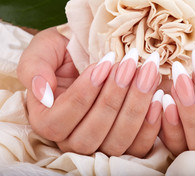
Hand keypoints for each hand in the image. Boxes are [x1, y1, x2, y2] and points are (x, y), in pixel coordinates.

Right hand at [17, 27, 160, 156]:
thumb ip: (34, 69)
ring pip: (117, 141)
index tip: (104, 63)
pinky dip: (151, 124)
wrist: (90, 52)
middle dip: (114, 97)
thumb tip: (41, 93)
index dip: (84, 93)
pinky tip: (159, 97)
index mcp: (47, 120)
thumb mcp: (44, 50)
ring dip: (135, 107)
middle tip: (131, 65)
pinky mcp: (126, 141)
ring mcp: (101, 143)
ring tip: (148, 74)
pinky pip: (139, 146)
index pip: (60, 121)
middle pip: (92, 135)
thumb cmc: (66, 50)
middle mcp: (72, 139)